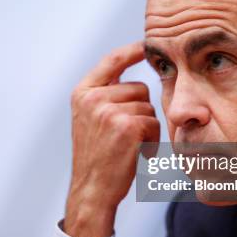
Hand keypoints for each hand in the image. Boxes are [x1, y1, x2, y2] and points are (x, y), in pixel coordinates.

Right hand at [64, 41, 159, 236]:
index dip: (132, 51)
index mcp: (83, 93)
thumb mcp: (90, 119)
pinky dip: (151, 140)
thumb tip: (133, 79)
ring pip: (148, 107)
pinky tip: (135, 152)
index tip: (146, 46)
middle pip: (138, 88)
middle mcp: (93, 98)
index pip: (112, 61)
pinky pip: (153, 122)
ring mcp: (108, 111)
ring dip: (146, 126)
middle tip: (124, 135)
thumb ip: (105, 96)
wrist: (92, 190)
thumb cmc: (96, 157)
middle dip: (140, 110)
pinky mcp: (127, 125)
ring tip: (127, 145)